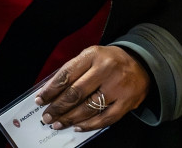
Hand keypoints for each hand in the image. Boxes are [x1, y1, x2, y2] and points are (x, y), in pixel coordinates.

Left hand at [34, 45, 148, 131]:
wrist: (141, 63)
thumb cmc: (109, 61)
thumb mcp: (90, 56)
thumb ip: (73, 70)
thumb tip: (51, 92)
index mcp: (93, 55)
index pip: (66, 74)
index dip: (51, 90)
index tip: (40, 100)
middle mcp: (105, 69)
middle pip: (76, 93)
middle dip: (58, 107)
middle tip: (47, 116)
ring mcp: (117, 87)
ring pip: (88, 108)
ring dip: (70, 118)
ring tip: (58, 123)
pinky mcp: (127, 102)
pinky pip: (105, 118)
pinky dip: (89, 125)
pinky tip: (78, 127)